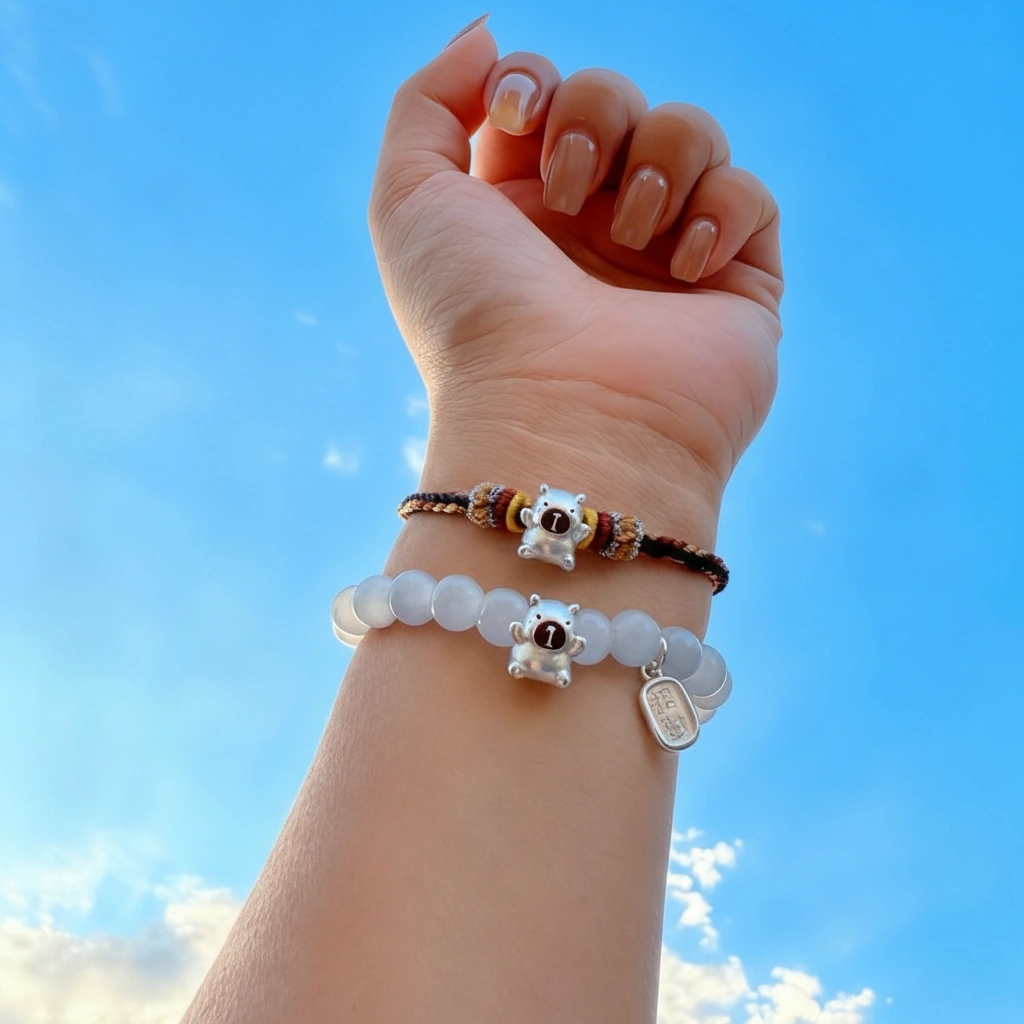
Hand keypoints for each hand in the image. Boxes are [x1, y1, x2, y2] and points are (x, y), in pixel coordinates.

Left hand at [368, 20, 782, 529]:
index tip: (517, 118)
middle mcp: (592, 230)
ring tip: (630, 236)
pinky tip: (683, 269)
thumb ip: (429, 99)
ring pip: (689, 133)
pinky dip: (720, 212)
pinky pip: (749, 197)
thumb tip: (492, 37)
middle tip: (570, 190)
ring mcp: (665, 257)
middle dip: (594, 117)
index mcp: (520, 210)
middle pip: (617, 101)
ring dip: (658, 161)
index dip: (537, 82)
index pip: (546, 97)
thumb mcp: (408, 198)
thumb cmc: (475, 319)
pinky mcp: (734, 286)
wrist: (558, 422)